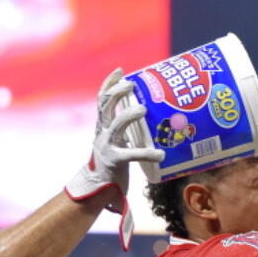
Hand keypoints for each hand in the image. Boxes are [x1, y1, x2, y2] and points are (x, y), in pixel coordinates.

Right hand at [65, 68, 163, 204]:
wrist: (96, 186)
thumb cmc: (112, 161)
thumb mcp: (118, 140)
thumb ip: (129, 129)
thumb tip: (151, 116)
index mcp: (104, 125)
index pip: (102, 99)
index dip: (109, 83)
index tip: (120, 70)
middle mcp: (103, 132)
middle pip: (105, 106)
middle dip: (116, 92)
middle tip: (131, 85)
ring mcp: (107, 146)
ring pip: (115, 125)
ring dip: (128, 115)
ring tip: (143, 109)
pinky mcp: (114, 160)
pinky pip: (132, 154)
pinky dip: (147, 153)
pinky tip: (161, 154)